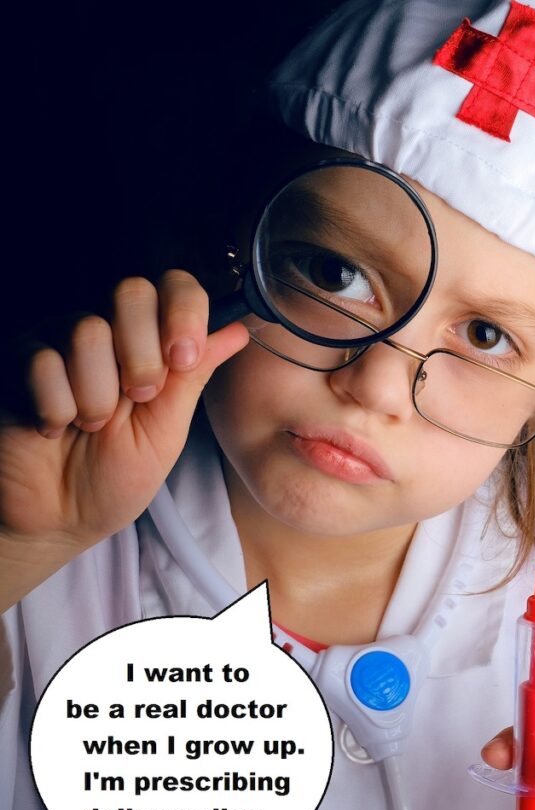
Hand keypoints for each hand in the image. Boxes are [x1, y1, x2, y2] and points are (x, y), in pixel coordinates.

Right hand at [0, 270, 247, 604]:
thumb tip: (237, 331)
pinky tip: (54, 428)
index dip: (184, 312)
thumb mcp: (166, 431)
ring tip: (90, 426)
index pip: (174, 287)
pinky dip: (56, 408)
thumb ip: (194, 377)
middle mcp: (106, 332)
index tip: (184, 359)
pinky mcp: (17, 359)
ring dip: (98, 396)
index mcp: (149, 344)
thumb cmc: (114, 480)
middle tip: (136, 401)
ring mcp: (59, 340)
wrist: (60, 521)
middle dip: (143, 356)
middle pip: (132, 291)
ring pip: (89, 330)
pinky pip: (44, 361)